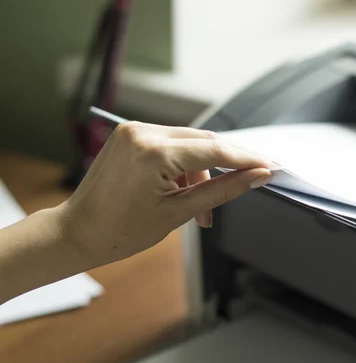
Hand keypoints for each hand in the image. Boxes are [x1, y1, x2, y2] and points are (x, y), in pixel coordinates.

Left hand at [61, 121, 275, 265]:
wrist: (78, 232)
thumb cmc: (120, 230)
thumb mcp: (180, 213)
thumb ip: (223, 190)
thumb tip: (256, 177)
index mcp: (153, 152)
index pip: (216, 150)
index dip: (248, 159)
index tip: (271, 166)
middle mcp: (143, 132)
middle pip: (205, 142)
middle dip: (227, 166)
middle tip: (249, 183)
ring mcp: (135, 130)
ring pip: (190, 143)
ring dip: (203, 171)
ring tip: (200, 209)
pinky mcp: (131, 134)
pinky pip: (172, 143)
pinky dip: (184, 165)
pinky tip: (182, 191)